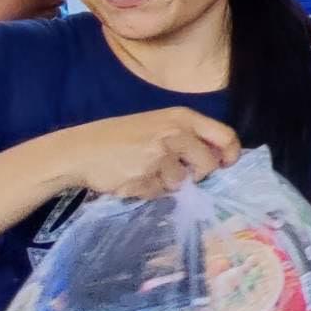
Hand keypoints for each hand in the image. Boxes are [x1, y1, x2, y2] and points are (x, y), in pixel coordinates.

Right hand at [44, 108, 239, 199]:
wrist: (79, 151)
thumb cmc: (120, 137)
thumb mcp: (158, 124)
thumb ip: (186, 137)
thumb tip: (216, 159)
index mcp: (182, 117)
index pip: (225, 135)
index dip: (230, 153)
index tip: (225, 165)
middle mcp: (175, 133)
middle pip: (208, 165)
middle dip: (197, 175)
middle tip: (177, 173)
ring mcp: (160, 156)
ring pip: (182, 182)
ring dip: (166, 183)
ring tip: (143, 170)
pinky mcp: (146, 177)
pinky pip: (160, 193)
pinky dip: (149, 191)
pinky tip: (132, 178)